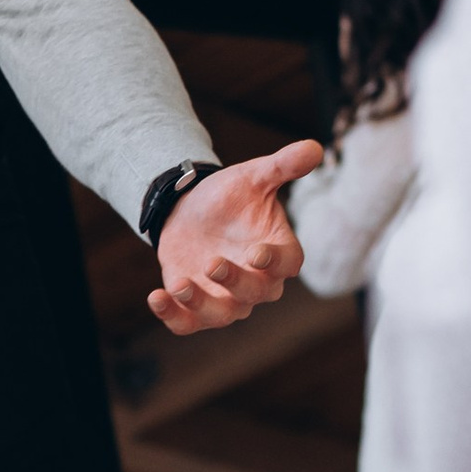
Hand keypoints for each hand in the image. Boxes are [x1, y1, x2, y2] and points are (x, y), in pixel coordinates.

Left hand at [148, 142, 324, 333]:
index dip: (275, 263)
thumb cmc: (231, 196)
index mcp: (277, 250)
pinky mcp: (196, 307)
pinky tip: (156, 297)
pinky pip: (188, 323)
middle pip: (257, 293)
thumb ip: (282, 166)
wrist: (191, 209)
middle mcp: (257, 281)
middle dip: (235, 282)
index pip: (287, 264)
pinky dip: (172, 317)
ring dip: (201, 305)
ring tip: (180, 285)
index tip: (257, 253)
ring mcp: (227, 298)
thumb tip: (314, 148)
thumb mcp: (254, 177)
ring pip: (222, 315)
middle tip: (213, 263)